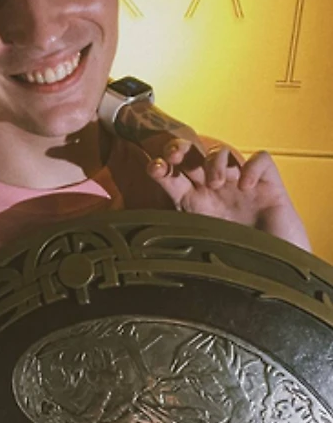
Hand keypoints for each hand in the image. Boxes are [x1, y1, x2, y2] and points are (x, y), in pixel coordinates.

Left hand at [148, 139, 310, 251]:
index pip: (170, 176)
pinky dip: (253, 167)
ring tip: (217, 184)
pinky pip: (261, 159)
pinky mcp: (269, 184)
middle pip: (191, 154)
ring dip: (214, 162)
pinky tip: (249, 186)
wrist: (277, 274)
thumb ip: (177, 240)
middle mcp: (213, 189)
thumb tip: (146, 246)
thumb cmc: (237, 262)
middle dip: (179, 148)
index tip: (154, 168)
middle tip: (174, 155)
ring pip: (220, 152)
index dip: (159, 167)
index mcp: (193, 202)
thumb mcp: (199, 247)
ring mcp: (240, 183)